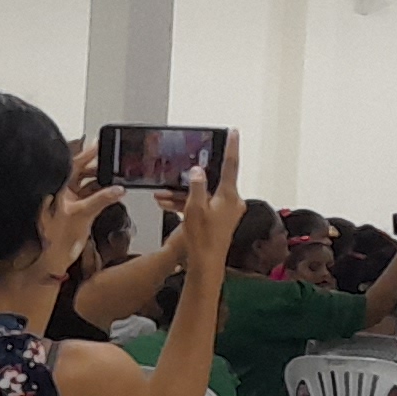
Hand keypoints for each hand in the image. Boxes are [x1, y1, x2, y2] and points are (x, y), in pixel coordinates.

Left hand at [36, 142, 118, 278]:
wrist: (55, 257)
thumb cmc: (59, 238)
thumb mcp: (84, 214)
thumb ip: (102, 199)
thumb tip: (117, 189)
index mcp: (59, 189)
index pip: (72, 165)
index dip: (86, 154)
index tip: (98, 146)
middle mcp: (61, 192)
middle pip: (78, 172)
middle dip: (95, 166)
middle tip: (109, 160)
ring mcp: (67, 201)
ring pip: (84, 183)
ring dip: (98, 179)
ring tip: (112, 174)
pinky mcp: (74, 209)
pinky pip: (88, 194)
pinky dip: (99, 191)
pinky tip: (109, 190)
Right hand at [176, 135, 245, 271]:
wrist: (206, 263)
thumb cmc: (203, 239)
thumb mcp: (195, 208)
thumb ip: (196, 185)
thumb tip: (197, 171)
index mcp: (230, 196)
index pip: (231, 164)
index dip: (230, 146)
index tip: (233, 132)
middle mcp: (232, 202)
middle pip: (211, 181)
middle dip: (191, 178)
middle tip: (178, 173)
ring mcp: (226, 211)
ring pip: (204, 194)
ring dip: (184, 194)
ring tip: (163, 194)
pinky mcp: (220, 219)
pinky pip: (203, 205)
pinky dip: (188, 203)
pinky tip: (169, 203)